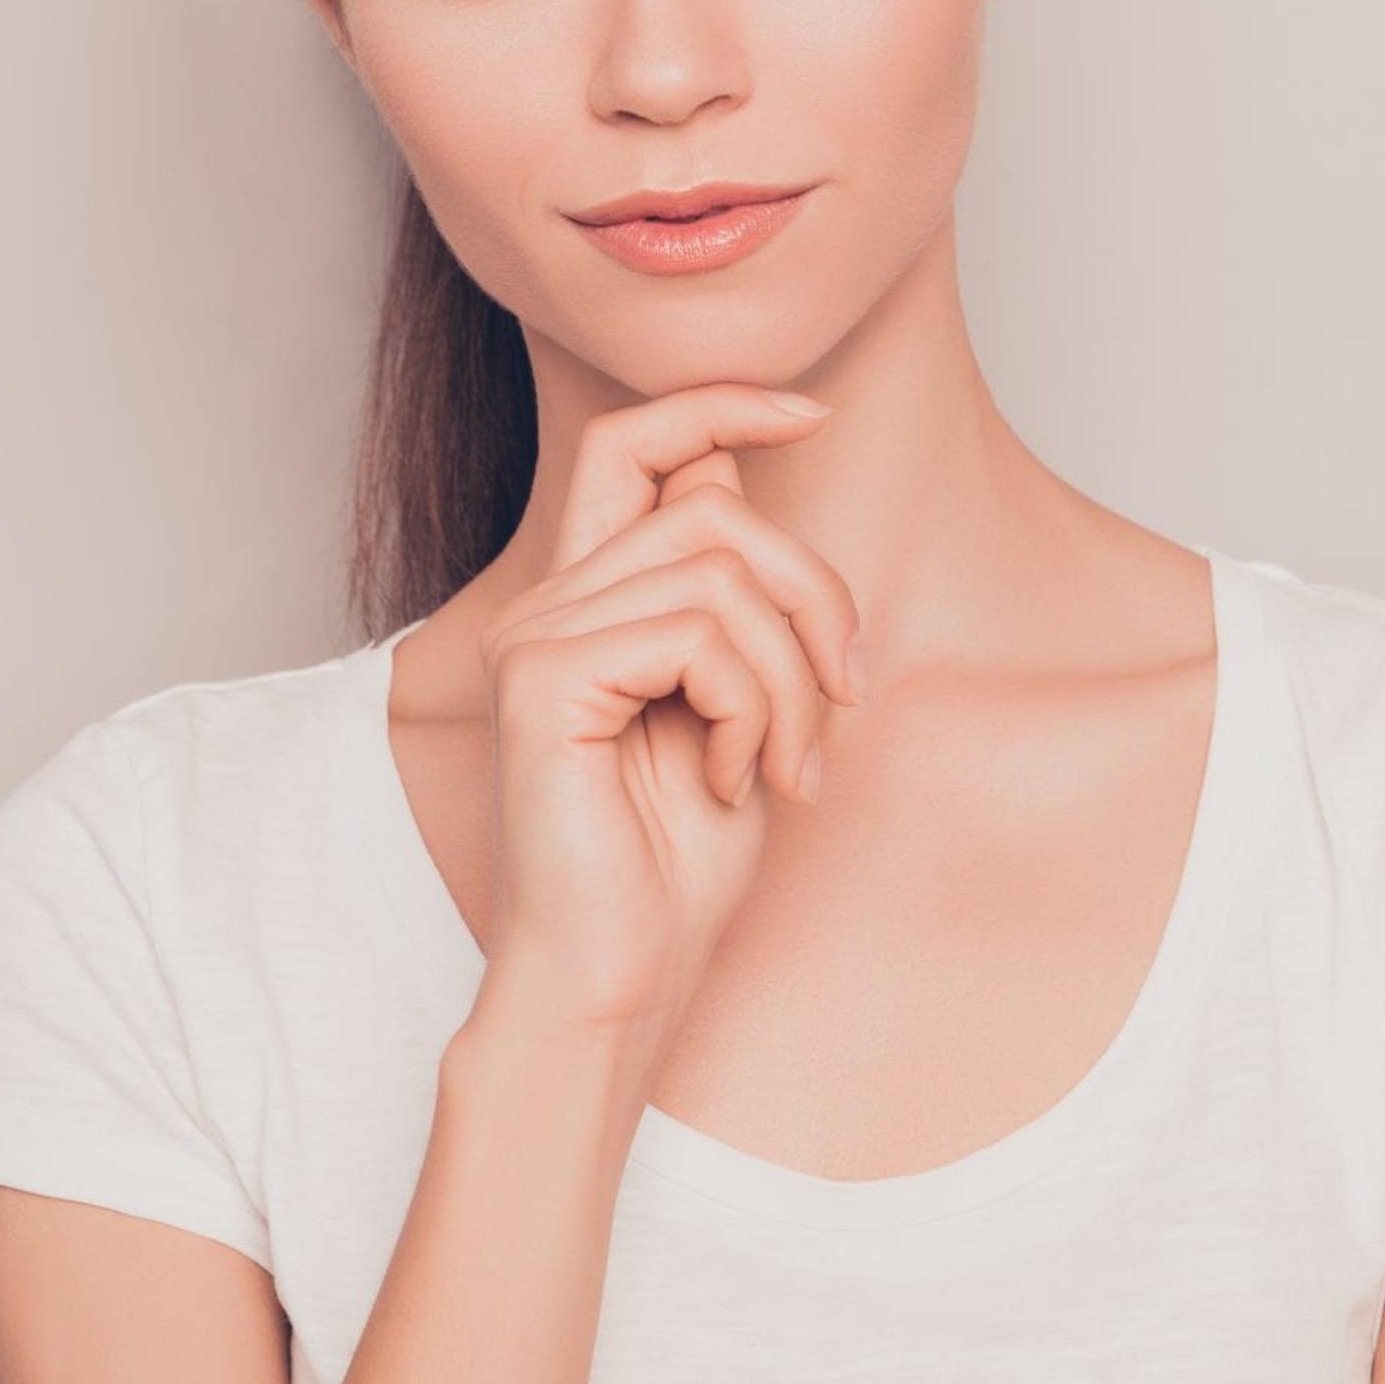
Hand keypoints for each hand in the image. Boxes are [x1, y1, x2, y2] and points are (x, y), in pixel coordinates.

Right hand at [469, 382, 866, 1048]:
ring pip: (722, 574)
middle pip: (717, 508)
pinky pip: (698, 636)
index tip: (813, 410)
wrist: (620, 980)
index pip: (635, 444)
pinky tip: (732, 783)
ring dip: (791, 678)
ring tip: (781, 766)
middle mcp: (551, 602)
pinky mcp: (544, 679)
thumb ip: (731, 599)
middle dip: (815, 597)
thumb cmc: (677, 866)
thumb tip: (745, 470)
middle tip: (846, 700)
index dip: (721, 403)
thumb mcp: (738, 706)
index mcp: (590, 600)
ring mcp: (538, 635)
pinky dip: (751, 711)